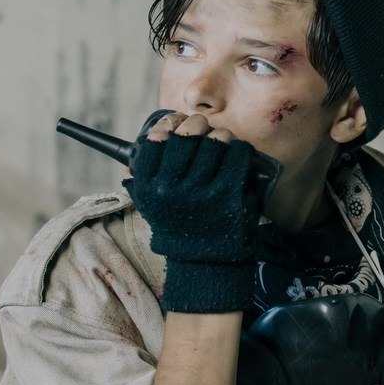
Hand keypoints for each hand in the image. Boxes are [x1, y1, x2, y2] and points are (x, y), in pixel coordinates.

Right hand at [123, 112, 260, 312]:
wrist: (206, 263)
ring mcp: (202, 190)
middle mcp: (173, 189)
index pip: (155, 141)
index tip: (174, 121)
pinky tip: (236, 153)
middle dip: (196, 123)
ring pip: (215, 141)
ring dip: (221, 135)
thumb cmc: (180, 228)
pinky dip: (239, 148)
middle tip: (201, 125)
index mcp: (150, 188)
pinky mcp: (230, 193)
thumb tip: (143, 148)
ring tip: (221, 140)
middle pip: (187, 135)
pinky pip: (238, 154)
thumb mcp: (152, 207)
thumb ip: (143, 181)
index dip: (167, 124)